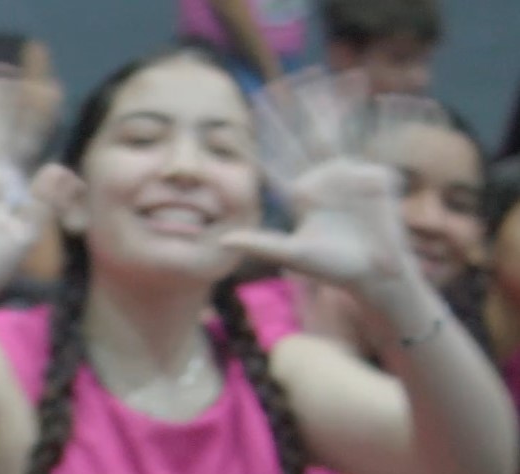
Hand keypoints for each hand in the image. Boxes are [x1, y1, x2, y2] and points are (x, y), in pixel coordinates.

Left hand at [222, 68, 445, 303]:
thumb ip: (260, 244)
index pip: (275, 160)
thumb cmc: (334, 268)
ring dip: (321, 105)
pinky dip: (368, 117)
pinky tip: (367, 91)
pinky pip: (367, 139)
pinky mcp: (370, 175)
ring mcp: (345, 175)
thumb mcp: (293, 254)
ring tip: (314, 77)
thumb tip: (222, 241)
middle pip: (299, 139)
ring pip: (329, 132)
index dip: (262, 139)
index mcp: (299, 196)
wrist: (375, 273)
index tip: (245, 118)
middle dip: (288, 113)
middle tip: (272, 84)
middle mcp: (320, 181)